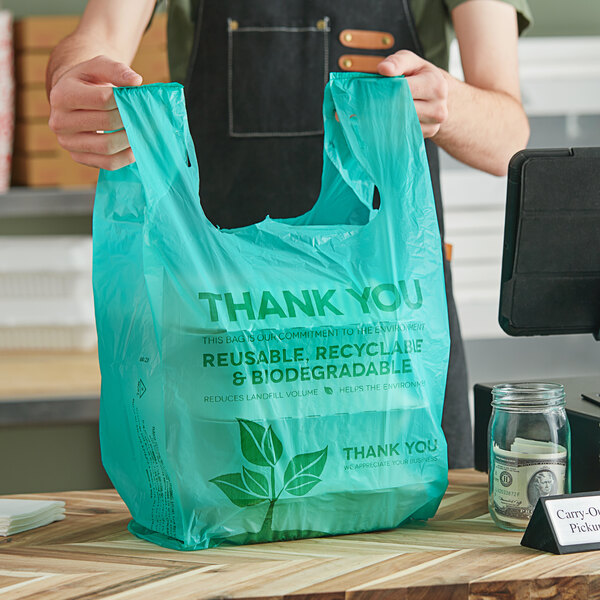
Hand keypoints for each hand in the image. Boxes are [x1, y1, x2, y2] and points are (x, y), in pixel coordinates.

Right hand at [48, 55, 142, 169]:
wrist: (72, 101)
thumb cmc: (89, 82)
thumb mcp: (98, 67)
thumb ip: (116, 70)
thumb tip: (136, 81)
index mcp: (62, 95)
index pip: (102, 99)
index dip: (125, 100)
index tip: (138, 100)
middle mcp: (59, 121)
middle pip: (107, 122)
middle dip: (130, 119)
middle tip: (148, 118)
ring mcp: (68, 143)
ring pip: (107, 146)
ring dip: (131, 140)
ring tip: (144, 131)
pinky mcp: (79, 158)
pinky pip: (108, 163)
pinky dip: (127, 157)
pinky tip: (136, 146)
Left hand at [378, 50, 447, 137]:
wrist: (437, 95)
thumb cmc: (419, 75)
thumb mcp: (411, 62)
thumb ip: (397, 62)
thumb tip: (383, 69)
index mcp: (436, 85)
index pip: (404, 90)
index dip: (386, 90)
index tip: (371, 91)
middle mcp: (438, 108)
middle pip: (401, 109)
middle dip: (384, 106)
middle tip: (368, 104)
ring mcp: (434, 125)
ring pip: (401, 124)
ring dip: (386, 118)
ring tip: (377, 111)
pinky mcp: (427, 134)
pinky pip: (404, 133)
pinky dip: (393, 127)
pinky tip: (388, 120)